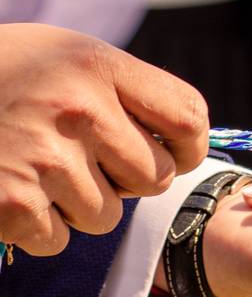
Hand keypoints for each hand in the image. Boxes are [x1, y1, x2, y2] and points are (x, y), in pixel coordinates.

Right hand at [0, 24, 207, 254]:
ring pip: (107, 216)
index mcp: (99, 65)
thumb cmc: (5, 74)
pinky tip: (12, 191)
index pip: (189, 119)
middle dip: (128, 180)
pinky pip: (59, 240)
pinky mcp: (9, 202)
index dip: (188, 147)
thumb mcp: (67, 56)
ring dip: (80, 206)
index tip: (172, 152)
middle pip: (154, 178)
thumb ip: (127, 92)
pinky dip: (39, 228)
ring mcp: (42, 158)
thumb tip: (188, 144)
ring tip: (37, 169)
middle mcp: (77, 108)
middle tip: (85, 160)